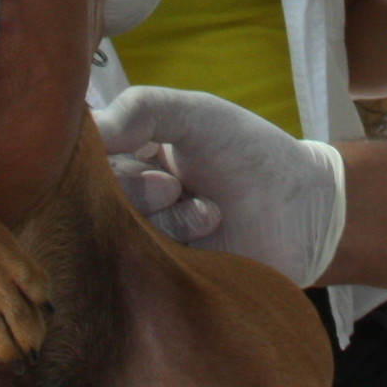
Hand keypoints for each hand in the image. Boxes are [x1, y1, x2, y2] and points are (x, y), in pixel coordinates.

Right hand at [93, 86, 343, 285]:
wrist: (304, 210)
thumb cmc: (249, 152)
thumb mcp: (195, 114)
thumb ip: (141, 108)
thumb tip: (87, 127)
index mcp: (128, 154)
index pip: (82, 155)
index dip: (97, 155)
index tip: (136, 151)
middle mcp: (128, 197)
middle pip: (92, 198)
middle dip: (133, 190)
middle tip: (173, 187)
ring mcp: (144, 239)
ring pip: (114, 234)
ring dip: (162, 221)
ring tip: (208, 213)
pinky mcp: (163, 278)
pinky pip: (138, 269)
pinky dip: (171, 249)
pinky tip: (207, 233)